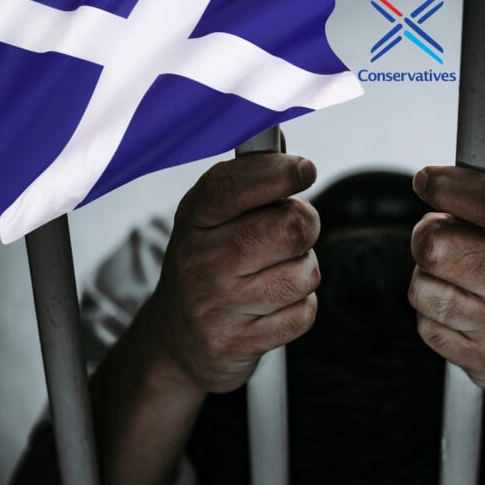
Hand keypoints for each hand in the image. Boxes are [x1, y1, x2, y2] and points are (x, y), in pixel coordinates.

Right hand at [149, 154, 320, 392]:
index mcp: (194, 219)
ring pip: (305, 272)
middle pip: (291, 228)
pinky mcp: (239, 342)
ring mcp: (218, 305)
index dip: (278, 172)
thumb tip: (283, 140)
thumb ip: (248, 184)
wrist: (178, 343)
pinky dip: (301, 307)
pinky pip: (305, 313)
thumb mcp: (213, 222)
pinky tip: (275, 306)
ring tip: (277, 274)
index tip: (303, 170)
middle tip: (294, 233)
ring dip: (305, 272)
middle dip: (306, 226)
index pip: (235, 184)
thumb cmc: (208, 269)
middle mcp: (201, 260)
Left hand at [408, 166, 484, 400]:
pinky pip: (426, 325)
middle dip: (425, 239)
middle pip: (434, 244)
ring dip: (426, 282)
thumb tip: (472, 150)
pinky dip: (431, 318)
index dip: (450, 185)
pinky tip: (460, 316)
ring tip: (456, 285)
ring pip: (421, 287)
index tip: (426, 180)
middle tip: (441, 244)